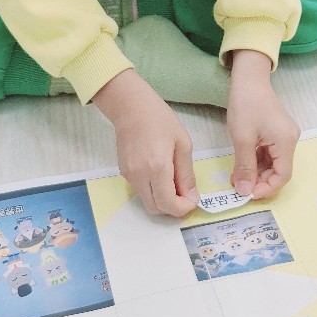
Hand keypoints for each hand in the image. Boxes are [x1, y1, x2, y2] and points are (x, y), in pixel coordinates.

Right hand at [93, 70, 198, 217]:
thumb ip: (187, 174)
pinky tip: (160, 172)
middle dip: (172, 207)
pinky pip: (140, 190)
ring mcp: (128, 175)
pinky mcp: (123, 172)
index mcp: (157, 167)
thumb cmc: (161, 120)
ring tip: (173, 179)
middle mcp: (139, 176)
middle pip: (155, 209)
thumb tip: (192, 197)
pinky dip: (153, 190)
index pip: (168, 204)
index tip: (193, 199)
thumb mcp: (183, 144)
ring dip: (162, 199)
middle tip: (185, 193)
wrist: (131, 107)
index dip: (183, 209)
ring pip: (147, 201)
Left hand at [226, 50, 299, 199]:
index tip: (248, 194)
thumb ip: (245, 167)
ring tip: (238, 177)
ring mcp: (285, 136)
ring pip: (273, 163)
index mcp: (286, 142)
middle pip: (279, 170)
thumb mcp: (242, 139)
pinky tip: (242, 165)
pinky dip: (257, 162)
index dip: (267, 188)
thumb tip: (244, 191)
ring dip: (257, 172)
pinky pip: (270, 154)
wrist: (248, 79)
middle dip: (260, 181)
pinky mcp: (277, 133)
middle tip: (240, 186)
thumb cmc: (245, 105)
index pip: (283, 175)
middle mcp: (290, 140)